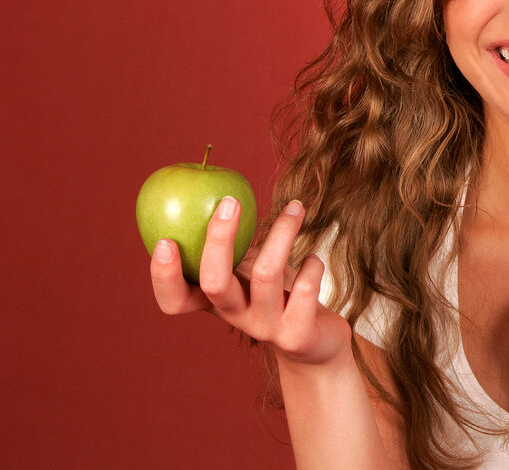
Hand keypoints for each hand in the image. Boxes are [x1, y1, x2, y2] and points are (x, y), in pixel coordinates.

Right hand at [150, 198, 350, 365]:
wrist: (317, 342)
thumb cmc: (280, 294)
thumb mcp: (252, 271)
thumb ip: (235, 247)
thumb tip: (220, 193)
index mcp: (216, 302)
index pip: (175, 301)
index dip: (164, 277)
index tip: (165, 241)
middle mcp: (236, 317)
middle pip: (215, 283)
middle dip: (219, 239)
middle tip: (230, 202)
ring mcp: (265, 329)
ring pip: (265, 275)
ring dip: (282, 233)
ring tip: (295, 207)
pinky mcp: (297, 335)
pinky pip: (303, 289)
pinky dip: (311, 265)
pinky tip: (313, 260)